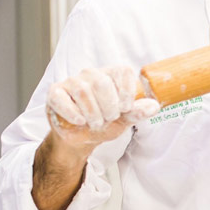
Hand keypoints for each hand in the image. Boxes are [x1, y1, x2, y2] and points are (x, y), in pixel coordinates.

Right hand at [45, 66, 159, 156]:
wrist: (82, 137)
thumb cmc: (104, 122)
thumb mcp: (125, 119)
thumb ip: (137, 112)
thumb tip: (154, 106)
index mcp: (111, 75)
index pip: (123, 71)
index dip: (127, 91)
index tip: (126, 108)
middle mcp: (91, 74)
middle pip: (102, 83)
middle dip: (109, 107)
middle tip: (109, 118)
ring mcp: (72, 82)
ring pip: (83, 91)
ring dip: (92, 113)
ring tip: (95, 123)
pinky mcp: (55, 92)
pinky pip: (62, 99)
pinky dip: (73, 113)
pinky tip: (80, 122)